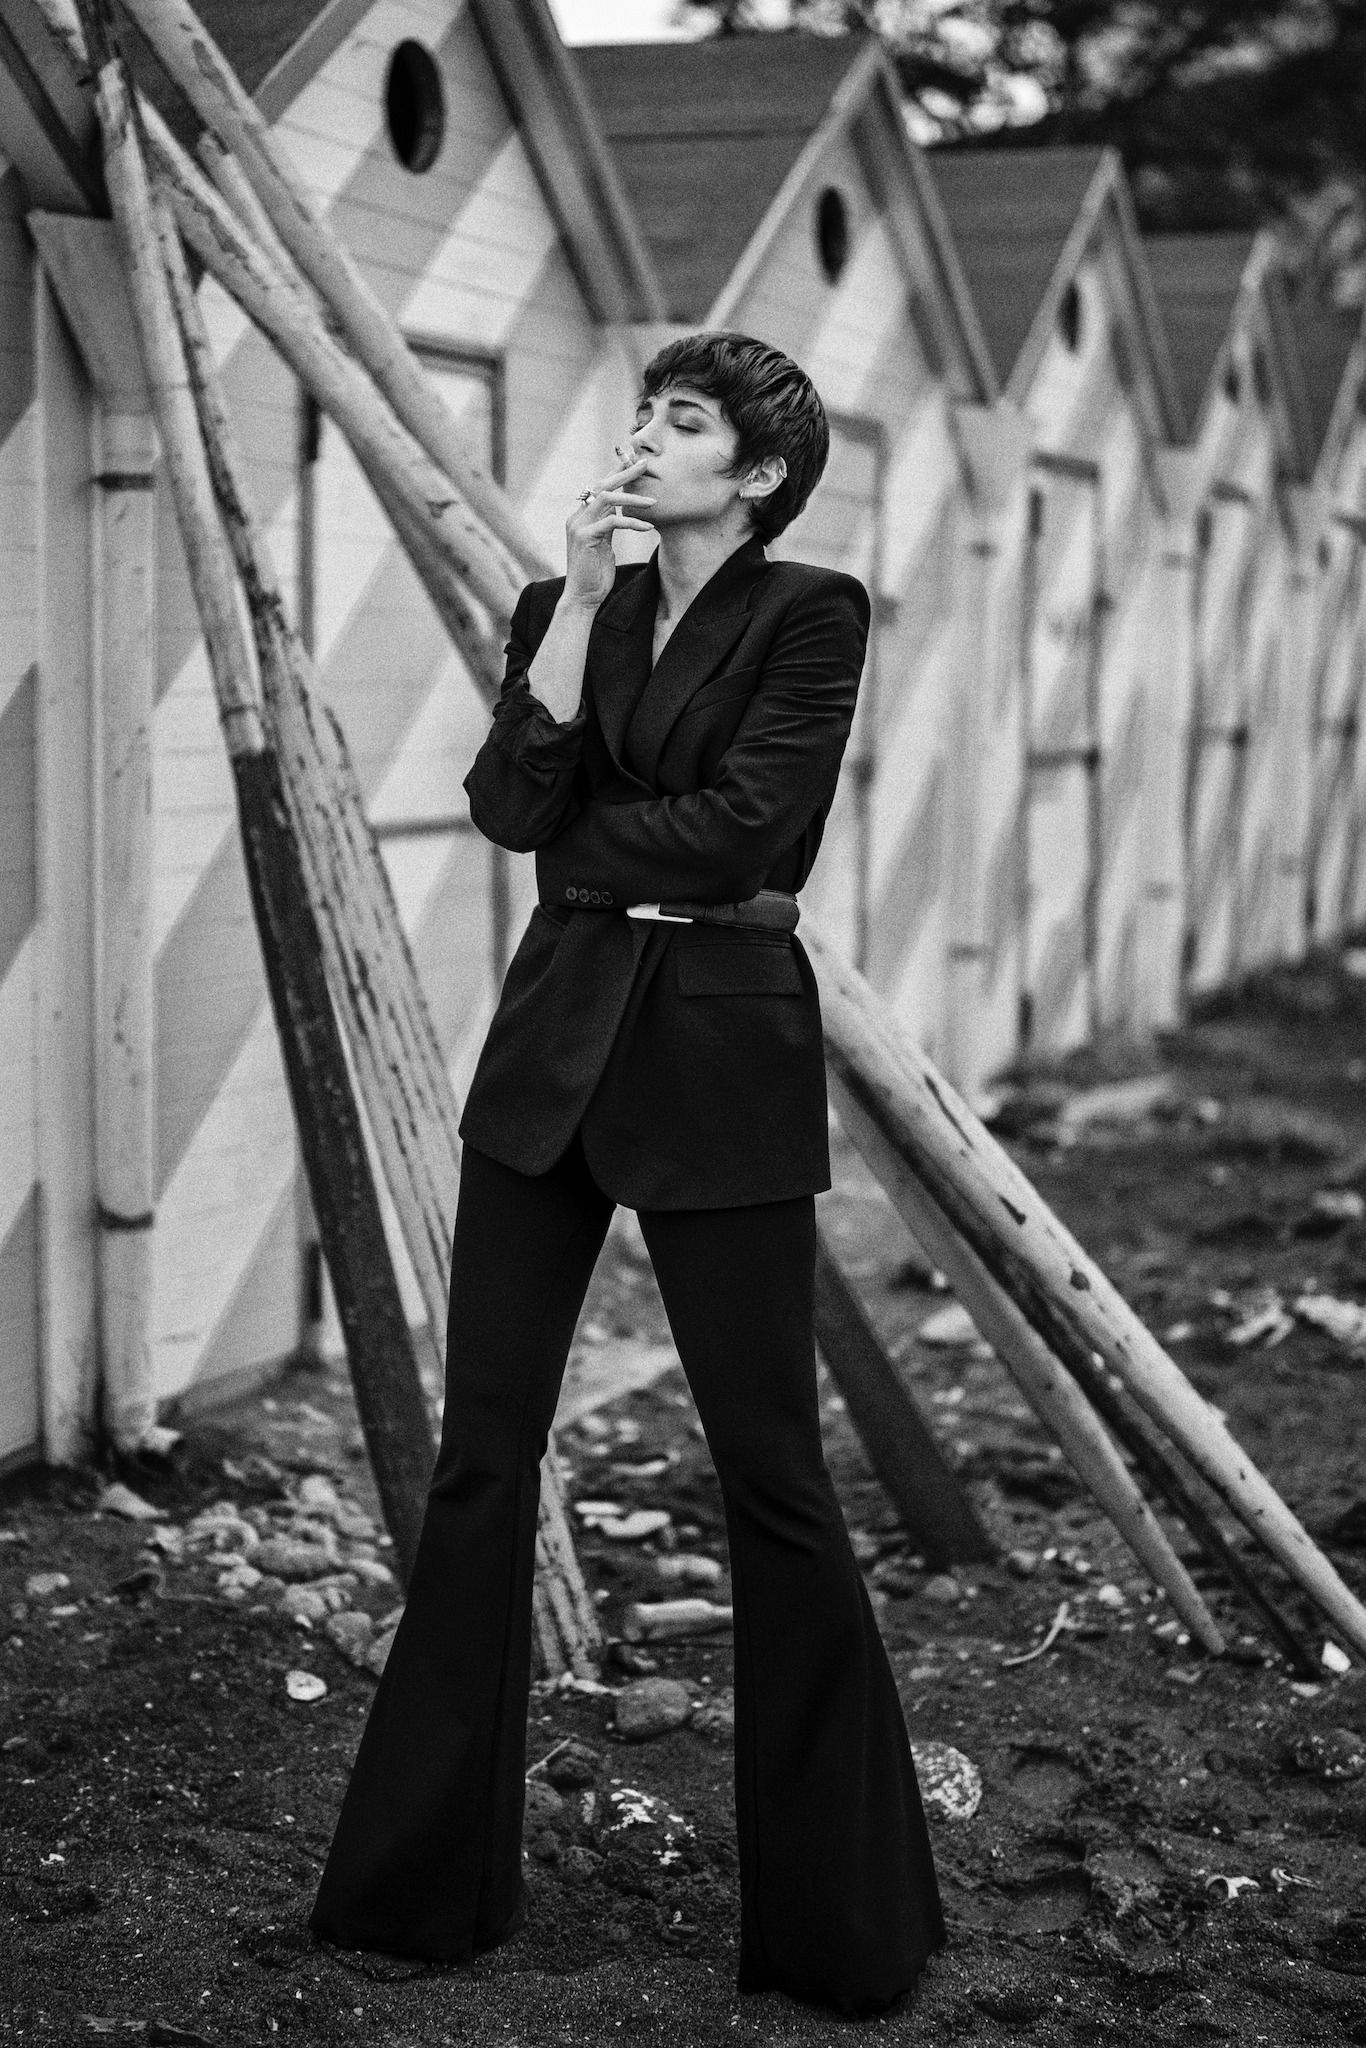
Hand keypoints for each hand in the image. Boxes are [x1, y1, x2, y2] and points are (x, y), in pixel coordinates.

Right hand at [564, 453, 654, 609]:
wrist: (582, 598)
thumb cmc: (595, 574)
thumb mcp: (603, 544)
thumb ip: (608, 525)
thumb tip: (620, 512)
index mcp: (582, 516)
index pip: (600, 487)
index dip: (618, 473)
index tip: (637, 462)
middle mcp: (578, 516)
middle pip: (603, 485)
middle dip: (625, 472)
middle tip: (647, 465)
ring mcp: (579, 526)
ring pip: (607, 498)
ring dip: (633, 498)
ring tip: (654, 502)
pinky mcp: (585, 537)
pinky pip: (613, 522)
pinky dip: (632, 522)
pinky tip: (648, 527)